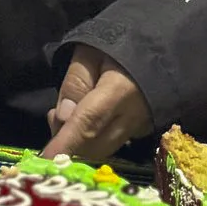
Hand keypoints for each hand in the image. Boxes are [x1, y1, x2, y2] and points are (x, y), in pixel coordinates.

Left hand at [43, 43, 152, 162]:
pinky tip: (80, 123)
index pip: (89, 123)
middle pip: (94, 146)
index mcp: (120, 89)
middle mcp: (134, 115)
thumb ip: (75, 84)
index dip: (66, 144)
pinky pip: (111, 145)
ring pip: (103, 150)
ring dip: (77, 145)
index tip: (46, 160)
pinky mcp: (142, 132)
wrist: (160, 48)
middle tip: (52, 125)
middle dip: (67, 147)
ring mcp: (141, 127)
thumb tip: (63, 117)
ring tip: (64, 117)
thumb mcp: (89, 53)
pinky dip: (91, 142)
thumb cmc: (118, 44)